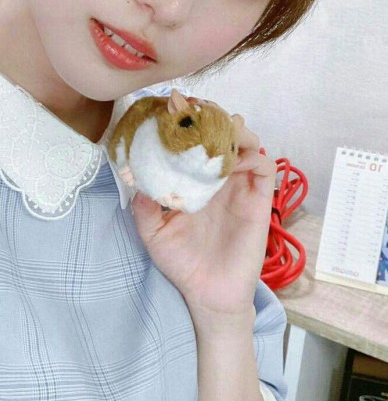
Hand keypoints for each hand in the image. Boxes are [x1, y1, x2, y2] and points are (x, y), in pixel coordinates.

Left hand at [130, 114, 275, 325]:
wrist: (208, 294)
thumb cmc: (182, 262)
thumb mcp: (152, 232)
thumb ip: (142, 205)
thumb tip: (134, 177)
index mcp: (195, 180)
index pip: (196, 140)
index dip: (189, 120)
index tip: (173, 106)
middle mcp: (219, 178)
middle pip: (225, 133)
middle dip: (214, 117)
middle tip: (198, 110)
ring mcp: (240, 187)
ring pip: (249, 143)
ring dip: (237, 130)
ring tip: (221, 129)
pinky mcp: (259, 201)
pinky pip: (265, 168)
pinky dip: (254, 156)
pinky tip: (236, 160)